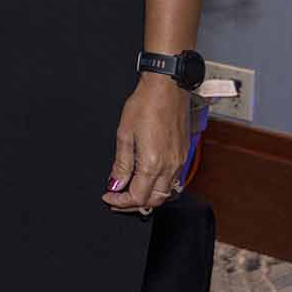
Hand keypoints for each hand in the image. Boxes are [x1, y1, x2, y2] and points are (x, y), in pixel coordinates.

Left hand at [105, 73, 189, 213]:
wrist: (168, 87)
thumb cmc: (145, 105)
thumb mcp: (124, 134)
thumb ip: (121, 164)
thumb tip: (115, 184)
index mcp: (153, 163)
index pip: (138, 197)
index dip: (120, 202)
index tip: (108, 197)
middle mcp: (170, 166)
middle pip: (154, 200)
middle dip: (133, 204)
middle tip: (116, 199)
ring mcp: (180, 161)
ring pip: (166, 192)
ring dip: (148, 197)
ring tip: (129, 191)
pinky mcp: (184, 154)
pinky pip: (174, 180)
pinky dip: (159, 186)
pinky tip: (146, 179)